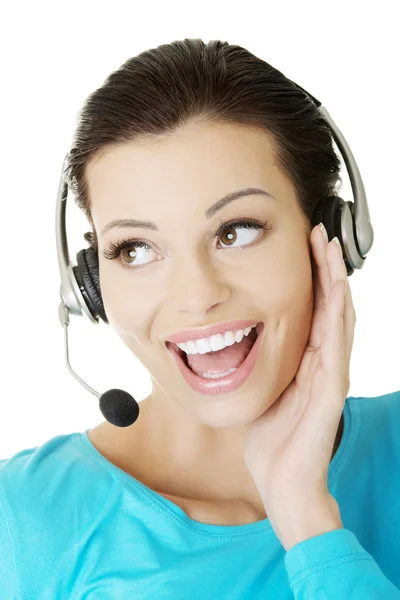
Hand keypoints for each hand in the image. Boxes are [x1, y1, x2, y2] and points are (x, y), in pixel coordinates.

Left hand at [244, 223, 355, 511]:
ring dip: (336, 281)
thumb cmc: (271, 439)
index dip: (312, 276)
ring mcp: (329, 374)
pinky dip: (339, 314)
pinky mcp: (330, 389)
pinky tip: (338, 289)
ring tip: (332, 248)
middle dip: (326, 268)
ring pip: (339, 317)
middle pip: (329, 305)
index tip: (304, 245)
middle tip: (320, 232)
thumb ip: (260, 365)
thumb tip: (239, 344)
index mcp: (305, 361)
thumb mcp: (261, 390)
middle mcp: (322, 362)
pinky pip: (337, 344)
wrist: (281, 481)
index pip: (313, 309)